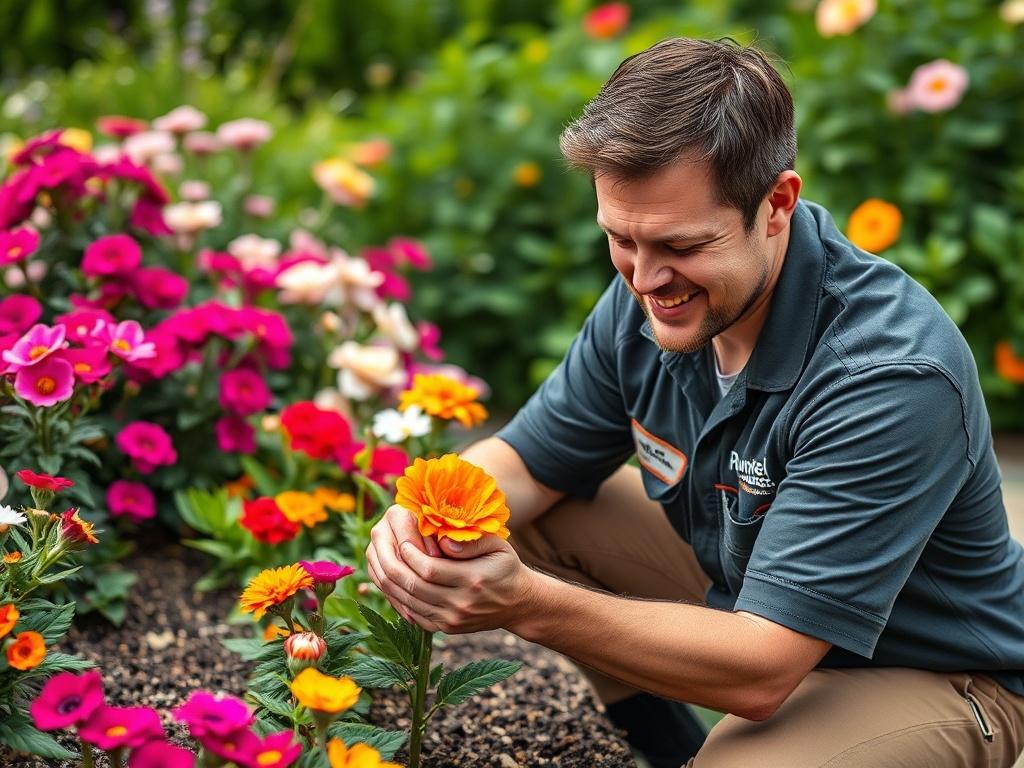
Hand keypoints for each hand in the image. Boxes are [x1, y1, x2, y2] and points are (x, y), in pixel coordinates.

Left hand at [366, 504, 531, 632]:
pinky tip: (388, 581)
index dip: (409, 554)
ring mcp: (451, 620)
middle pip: (414, 586)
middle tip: (381, 545)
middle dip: (392, 564)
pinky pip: (412, 615)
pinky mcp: (445, 628)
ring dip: (388, 581)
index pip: (429, 569)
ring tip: (379, 560)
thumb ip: (469, 541)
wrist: (518, 603)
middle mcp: (461, 604)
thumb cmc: (505, 567)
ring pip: (408, 602)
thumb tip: (440, 540)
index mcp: (474, 580)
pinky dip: (396, 598)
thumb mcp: (496, 545)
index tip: (401, 538)